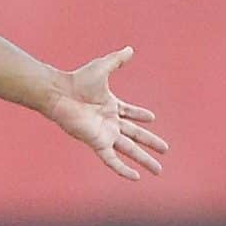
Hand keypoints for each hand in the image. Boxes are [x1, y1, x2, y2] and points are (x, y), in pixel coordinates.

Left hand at [44, 47, 168, 180]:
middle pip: (135, 136)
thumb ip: (117, 60)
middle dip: (151, 143)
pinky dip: (123, 169)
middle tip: (166, 150)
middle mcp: (109, 122)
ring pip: (129, 150)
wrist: (59, 93)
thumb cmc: (76, 81)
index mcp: (111, 106)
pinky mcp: (97, 142)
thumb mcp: (102, 68)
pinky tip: (135, 177)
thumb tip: (130, 48)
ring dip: (144, 160)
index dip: (140, 115)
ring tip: (158, 170)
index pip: (129, 113)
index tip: (151, 118)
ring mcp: (104, 134)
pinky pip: (112, 159)